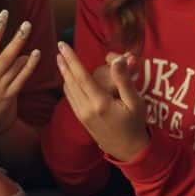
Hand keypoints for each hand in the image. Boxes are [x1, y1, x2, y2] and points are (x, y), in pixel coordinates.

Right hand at [0, 9, 41, 132]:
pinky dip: (29, 66)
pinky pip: (21, 79)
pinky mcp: (9, 96)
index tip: (3, 14)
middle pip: (3, 56)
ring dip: (21, 50)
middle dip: (15, 39)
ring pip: (13, 67)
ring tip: (25, 32)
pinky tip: (35, 53)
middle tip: (26, 24)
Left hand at [57, 42, 148, 161]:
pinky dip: (68, 85)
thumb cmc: (135, 124)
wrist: (128, 149)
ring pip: (68, 90)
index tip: (62, 46)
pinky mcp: (81, 119)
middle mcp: (87, 109)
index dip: (71, 59)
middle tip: (58, 48)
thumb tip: (117, 59)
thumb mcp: (135, 101)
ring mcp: (82, 115)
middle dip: (64, 63)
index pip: (81, 76)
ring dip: (64, 73)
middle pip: (71, 81)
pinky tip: (68, 78)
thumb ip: (124, 80)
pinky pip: (71, 98)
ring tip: (61, 59)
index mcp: (100, 103)